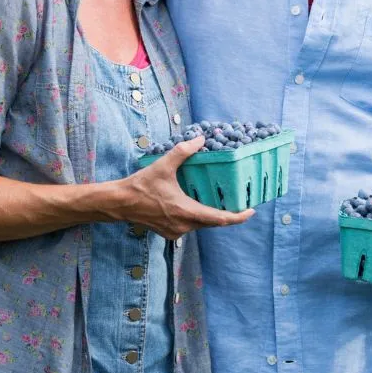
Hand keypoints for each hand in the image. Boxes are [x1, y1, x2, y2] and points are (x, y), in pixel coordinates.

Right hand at [116, 135, 253, 239]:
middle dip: (225, 214)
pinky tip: (191, 205)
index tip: (251, 211)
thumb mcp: (163, 166)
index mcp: (187, 212)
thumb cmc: (141, 185)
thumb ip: (183, 152)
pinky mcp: (168, 233)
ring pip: (199, 224)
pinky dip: (194, 217)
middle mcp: (184, 226)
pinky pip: (188, 226)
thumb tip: (200, 139)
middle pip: (212, 222)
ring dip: (207, 215)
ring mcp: (175, 232)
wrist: (120, 203)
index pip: (220, 219)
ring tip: (214, 201)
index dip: (238, 217)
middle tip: (236, 203)